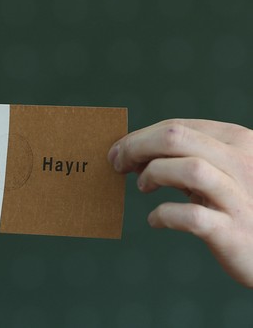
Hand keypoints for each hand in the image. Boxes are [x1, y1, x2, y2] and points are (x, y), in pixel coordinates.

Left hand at [108, 119, 252, 286]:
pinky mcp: (233, 231)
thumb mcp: (219, 173)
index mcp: (237, 142)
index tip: (118, 151)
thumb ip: (184, 159)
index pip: (178, 127)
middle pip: (176, 137)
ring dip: (154, 173)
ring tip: (143, 186)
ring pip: (190, 168)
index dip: (139, 137)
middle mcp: (242, 163)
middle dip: (136, 147)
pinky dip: (163, 214)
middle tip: (117, 164)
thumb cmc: (240, 206)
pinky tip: (155, 220)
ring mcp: (239, 197)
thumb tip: (133, 152)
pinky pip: (190, 216)